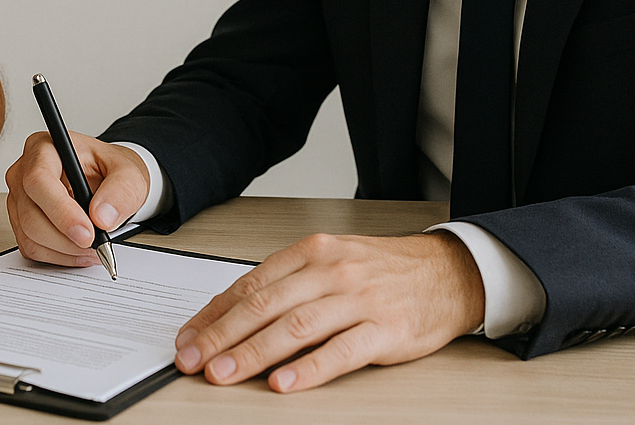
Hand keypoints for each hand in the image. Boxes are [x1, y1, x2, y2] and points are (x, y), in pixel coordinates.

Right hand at [4, 131, 149, 266]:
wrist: (107, 181)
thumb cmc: (111, 170)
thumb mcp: (129, 173)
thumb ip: (121, 191)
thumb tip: (103, 217)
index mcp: (45, 147)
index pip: (39, 180)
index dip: (61, 210)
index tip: (88, 233)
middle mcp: (24, 171)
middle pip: (31, 214)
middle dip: (66, 238)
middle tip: (97, 246)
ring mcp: (19, 198)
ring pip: (30, 235)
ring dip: (64, 250)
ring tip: (93, 248)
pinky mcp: (20, 221)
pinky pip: (32, 247)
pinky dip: (58, 256)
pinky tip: (80, 250)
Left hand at [173, 232, 484, 392]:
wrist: (447, 272)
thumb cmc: (381, 271)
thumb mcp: (330, 262)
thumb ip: (285, 285)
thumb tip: (230, 314)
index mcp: (311, 252)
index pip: (251, 285)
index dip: (214, 314)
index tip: (188, 338)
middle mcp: (331, 271)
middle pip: (265, 306)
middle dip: (222, 336)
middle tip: (194, 360)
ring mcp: (359, 299)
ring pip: (296, 327)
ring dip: (254, 353)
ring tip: (225, 373)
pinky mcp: (385, 329)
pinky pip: (341, 351)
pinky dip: (308, 369)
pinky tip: (283, 383)